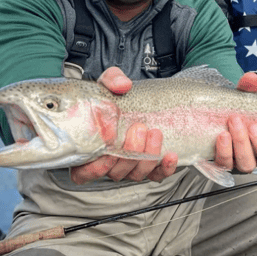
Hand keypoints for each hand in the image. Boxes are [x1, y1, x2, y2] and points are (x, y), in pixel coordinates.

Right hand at [70, 67, 177, 184]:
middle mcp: (109, 163)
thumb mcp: (107, 83)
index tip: (109, 149)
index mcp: (89, 150)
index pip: (85, 173)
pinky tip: (171, 155)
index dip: (96, 168)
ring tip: (154, 132)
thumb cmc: (112, 95)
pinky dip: (165, 168)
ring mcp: (129, 166)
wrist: (132, 98)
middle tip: (138, 128)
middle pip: (116, 172)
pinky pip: (157, 175)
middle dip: (129, 153)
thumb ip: (112, 80)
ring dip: (147, 156)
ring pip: (137, 174)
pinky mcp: (150, 166)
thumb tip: (123, 85)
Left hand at [215, 72, 256, 175]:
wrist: (217, 115)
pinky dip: (224, 150)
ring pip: (248, 166)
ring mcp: (244, 162)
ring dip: (242, 144)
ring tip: (236, 123)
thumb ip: (251, 90)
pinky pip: (225, 164)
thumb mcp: (249, 100)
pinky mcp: (226, 162)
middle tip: (255, 127)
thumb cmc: (242, 112)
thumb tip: (251, 78)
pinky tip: (223, 135)